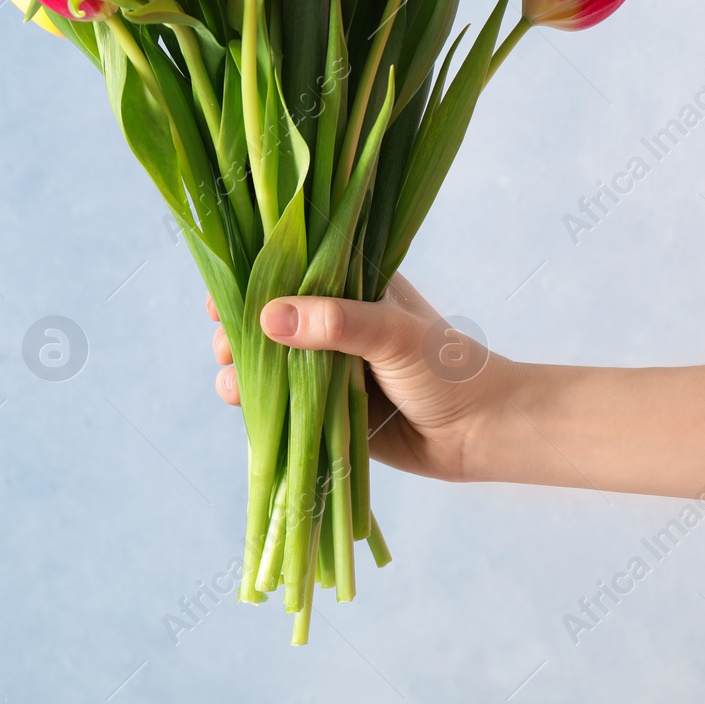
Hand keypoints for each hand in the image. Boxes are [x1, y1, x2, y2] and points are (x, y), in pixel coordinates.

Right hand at [209, 274, 522, 482]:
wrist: (481, 434)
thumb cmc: (448, 369)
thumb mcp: (394, 335)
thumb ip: (337, 323)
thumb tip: (269, 319)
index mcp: (352, 284)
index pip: (291, 269)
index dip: (252, 278)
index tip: (223, 297)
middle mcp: (334, 321)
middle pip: (268, 317)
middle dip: (238, 330)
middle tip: (226, 345)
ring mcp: (327, 366)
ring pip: (269, 362)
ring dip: (242, 369)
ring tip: (233, 383)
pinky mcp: (325, 408)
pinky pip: (281, 403)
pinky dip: (257, 404)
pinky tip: (242, 406)